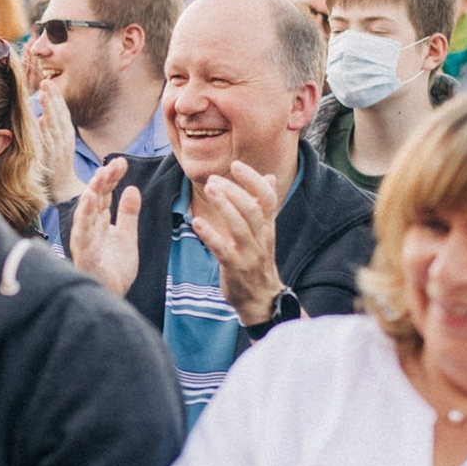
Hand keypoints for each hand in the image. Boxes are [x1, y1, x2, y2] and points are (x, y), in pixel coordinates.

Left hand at [35, 79, 82, 204]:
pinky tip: (41, 120)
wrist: (65, 191)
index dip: (56, 97)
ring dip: (49, 109)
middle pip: (59, 115)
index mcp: (67, 135)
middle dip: (53, 98)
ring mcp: (58, 149)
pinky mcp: (51, 160)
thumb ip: (52, 131)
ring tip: (43, 94)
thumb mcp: (58, 145)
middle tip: (46, 82)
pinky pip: (48, 143)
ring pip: (54, 125)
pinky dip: (45, 132)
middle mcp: (64, 140)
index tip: (49, 83)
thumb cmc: (58, 167)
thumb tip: (42, 116)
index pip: (62, 112)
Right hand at [68, 157, 140, 296]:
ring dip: (92, 193)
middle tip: (113, 164)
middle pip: (94, 199)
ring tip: (100, 176)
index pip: (104, 194)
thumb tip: (132, 188)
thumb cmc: (115, 269)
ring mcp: (85, 241)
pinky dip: (84, 215)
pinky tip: (89, 199)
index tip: (122, 162)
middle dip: (103, 180)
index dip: (112, 178)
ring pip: (86, 212)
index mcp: (99, 222)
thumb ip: (128, 214)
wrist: (113, 297)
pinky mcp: (84, 254)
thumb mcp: (127, 236)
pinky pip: (82, 232)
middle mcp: (90, 228)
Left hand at [191, 162, 283, 325]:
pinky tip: (196, 223)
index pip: (268, 198)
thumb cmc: (258, 262)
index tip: (236, 165)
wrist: (262, 300)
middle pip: (252, 209)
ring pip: (240, 226)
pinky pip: (223, 250)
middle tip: (213, 179)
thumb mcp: (265, 233)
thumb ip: (265, 206)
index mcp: (268, 227)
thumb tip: (270, 177)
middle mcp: (261, 238)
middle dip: (234, 191)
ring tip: (209, 189)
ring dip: (224, 206)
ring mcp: (249, 254)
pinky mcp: (235, 269)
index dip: (253, 180)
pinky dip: (210, 235)